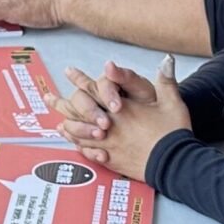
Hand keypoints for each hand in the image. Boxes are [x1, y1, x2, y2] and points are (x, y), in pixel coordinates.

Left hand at [56, 59, 190, 179]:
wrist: (176, 163)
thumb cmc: (173, 133)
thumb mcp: (172, 103)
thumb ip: (166, 80)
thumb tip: (167, 59)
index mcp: (122, 108)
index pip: (96, 90)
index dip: (81, 79)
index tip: (68, 71)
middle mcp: (110, 125)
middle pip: (79, 112)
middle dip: (62, 103)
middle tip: (48, 97)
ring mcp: (108, 144)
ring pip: (79, 133)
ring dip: (67, 126)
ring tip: (57, 123)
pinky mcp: (111, 159)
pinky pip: (88, 151)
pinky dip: (78, 146)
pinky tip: (74, 144)